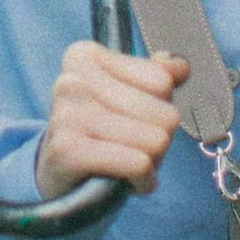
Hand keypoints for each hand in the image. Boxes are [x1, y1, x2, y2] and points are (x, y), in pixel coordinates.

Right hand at [36, 43, 189, 200]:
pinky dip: (142, 180)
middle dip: (157, 140)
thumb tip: (181, 65)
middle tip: (129, 148)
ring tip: (124, 164)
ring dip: (150, 163)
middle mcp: (72, 79)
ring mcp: (67, 113)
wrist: (58, 178)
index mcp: (85, 56)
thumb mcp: (128, 98)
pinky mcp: (68, 150)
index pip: (162, 82)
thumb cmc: (100, 135)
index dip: (158, 109)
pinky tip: (125, 182)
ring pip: (156, 140)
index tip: (132, 120)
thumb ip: (157, 76)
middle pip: (164, 114)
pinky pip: (139, 164)